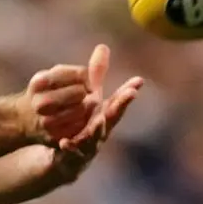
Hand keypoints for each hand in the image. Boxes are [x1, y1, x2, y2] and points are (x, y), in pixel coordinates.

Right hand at [22, 44, 115, 144]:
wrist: (25, 120)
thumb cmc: (50, 92)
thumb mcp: (63, 76)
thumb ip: (88, 66)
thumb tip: (104, 47)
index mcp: (40, 81)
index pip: (79, 74)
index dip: (86, 78)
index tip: (82, 82)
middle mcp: (40, 101)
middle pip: (80, 93)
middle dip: (84, 94)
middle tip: (77, 97)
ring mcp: (46, 121)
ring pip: (81, 110)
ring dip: (84, 109)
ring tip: (73, 109)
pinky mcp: (53, 136)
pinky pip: (79, 128)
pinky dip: (80, 123)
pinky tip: (73, 122)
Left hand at [57, 44, 143, 159]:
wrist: (65, 156)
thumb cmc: (83, 123)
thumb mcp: (89, 97)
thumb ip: (96, 75)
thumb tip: (103, 47)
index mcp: (104, 116)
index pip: (118, 101)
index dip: (128, 92)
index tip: (138, 81)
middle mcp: (100, 131)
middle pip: (112, 118)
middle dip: (120, 107)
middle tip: (129, 94)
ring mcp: (89, 145)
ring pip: (95, 138)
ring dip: (97, 130)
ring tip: (97, 121)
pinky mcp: (73, 157)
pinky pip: (72, 153)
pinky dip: (69, 148)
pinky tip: (64, 142)